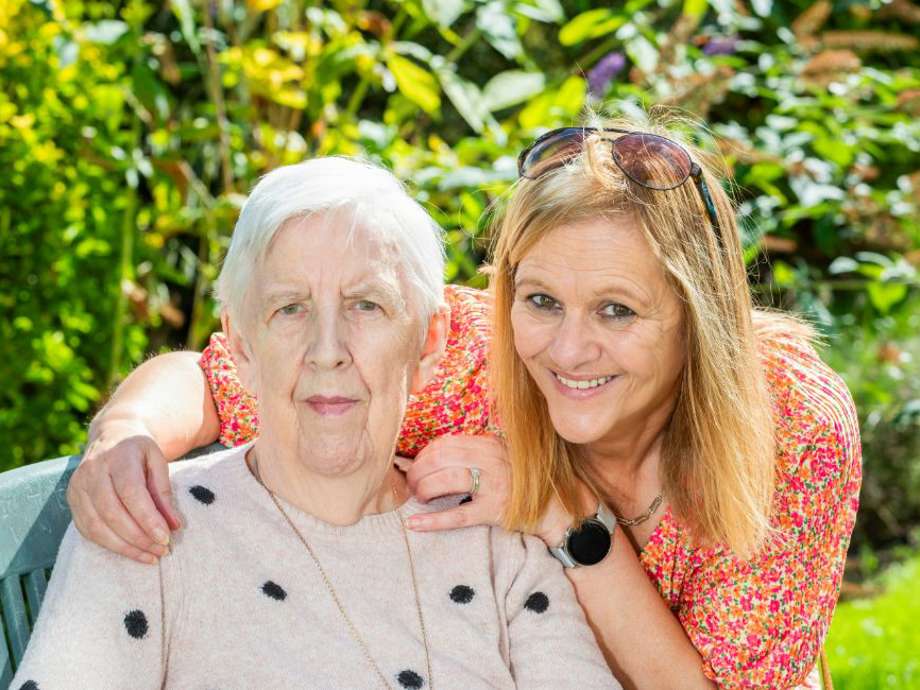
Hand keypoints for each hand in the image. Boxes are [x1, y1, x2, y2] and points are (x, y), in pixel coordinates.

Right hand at [67, 420, 181, 563]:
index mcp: (117, 456)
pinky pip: (88, 530)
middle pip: (112, 512)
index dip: (147, 518)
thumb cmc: (139, 452)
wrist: (111, 435)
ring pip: (97, 526)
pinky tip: (131, 551)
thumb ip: (164, 492)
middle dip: (139, 537)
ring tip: (150, 556)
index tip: (165, 538)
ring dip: (125, 547)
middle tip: (162, 550)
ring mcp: (77, 487)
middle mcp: (92, 471)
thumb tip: (174, 525)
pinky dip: (110, 545)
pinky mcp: (72, 501)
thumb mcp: (157, 462)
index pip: (130, 492)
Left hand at [402, 434, 510, 531]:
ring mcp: (494, 485)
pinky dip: (433, 520)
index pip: (445, 443)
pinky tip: (415, 523)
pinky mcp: (494, 511)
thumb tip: (430, 456)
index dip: (423, 455)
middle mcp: (491, 460)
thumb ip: (471, 453)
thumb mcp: (498, 457)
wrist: (552, 509)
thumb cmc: (518, 483)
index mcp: (489, 444)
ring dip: (424, 489)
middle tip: (410, 484)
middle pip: (440, 459)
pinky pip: (457, 516)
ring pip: (446, 481)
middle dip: (418, 471)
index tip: (415, 466)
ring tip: (418, 497)